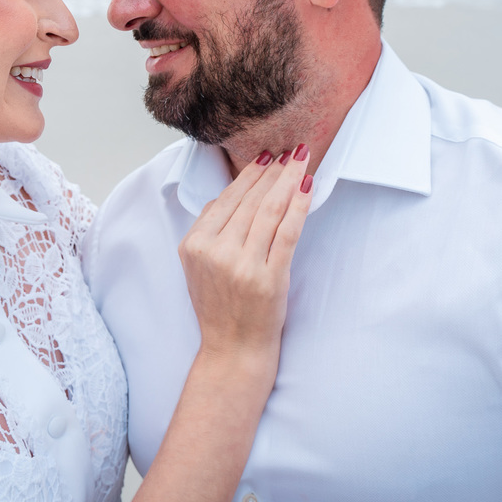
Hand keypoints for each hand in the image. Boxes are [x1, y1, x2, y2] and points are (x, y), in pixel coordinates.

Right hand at [178, 144, 312, 366]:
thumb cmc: (220, 308)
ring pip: (268, 210)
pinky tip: (308, 187)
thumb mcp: (199, 267)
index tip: (266, 157)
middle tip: (289, 151)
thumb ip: (209, 231)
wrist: (233, 350)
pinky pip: (287, 232)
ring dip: (287, 180)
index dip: (249, 175)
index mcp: (193, 245)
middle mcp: (214, 252)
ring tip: (300, 160)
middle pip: (248, 200)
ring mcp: (241, 265)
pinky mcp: (268, 278)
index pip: (225, 199)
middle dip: (272, 171)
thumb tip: (232, 193)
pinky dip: (299, 206)